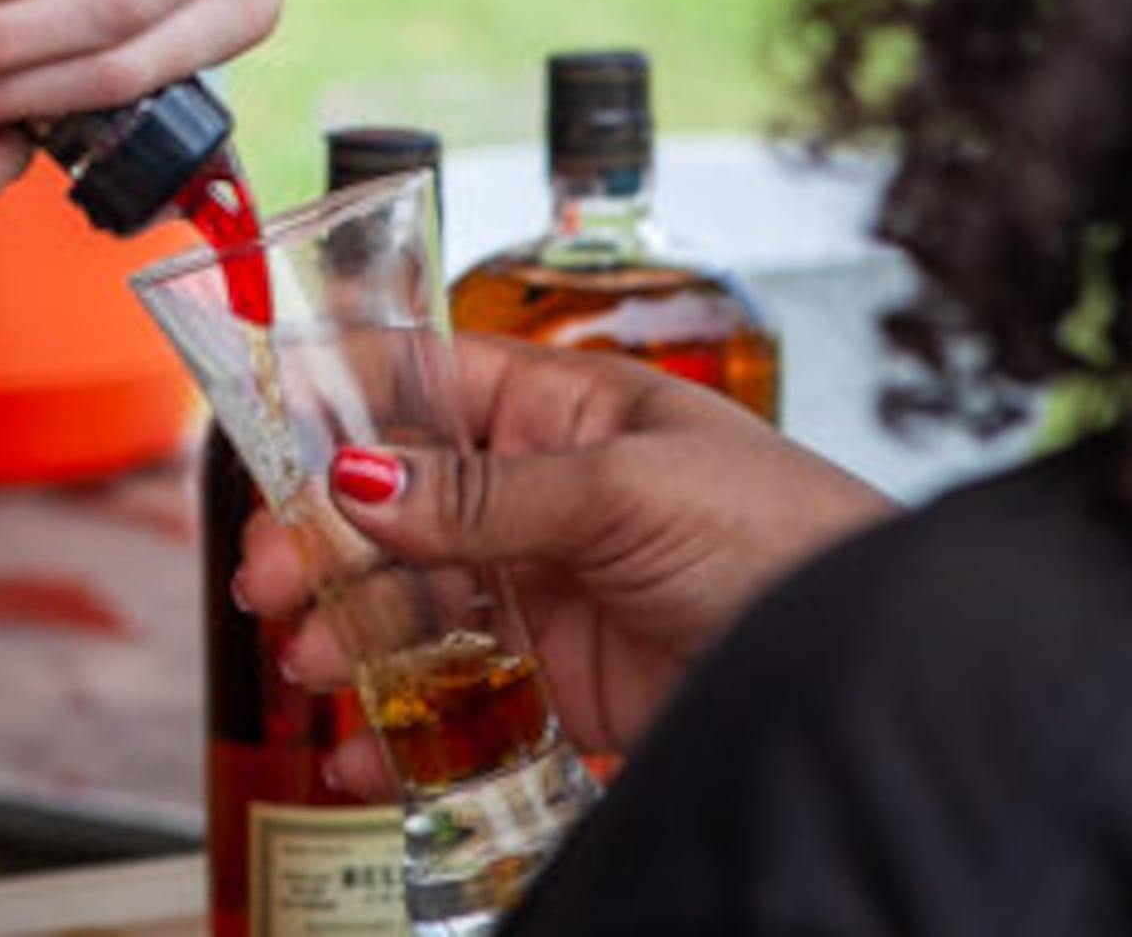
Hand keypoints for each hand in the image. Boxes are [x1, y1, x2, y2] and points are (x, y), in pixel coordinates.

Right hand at [238, 335, 890, 765]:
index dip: (331, 402)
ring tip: (305, 669)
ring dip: (343, 633)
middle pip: (394, 504)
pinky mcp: (568, 687)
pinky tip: (356, 752)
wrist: (880, 673)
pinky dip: (397, 729)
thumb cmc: (789, 543)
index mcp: (566, 408)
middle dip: (317, 539)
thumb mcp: (628, 493)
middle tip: (266, 584)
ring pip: (411, 603)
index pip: (420, 381)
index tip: (251, 436)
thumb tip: (356, 476)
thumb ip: (485, 493)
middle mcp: (546, 493)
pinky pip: (458, 699)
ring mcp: (552, 591)